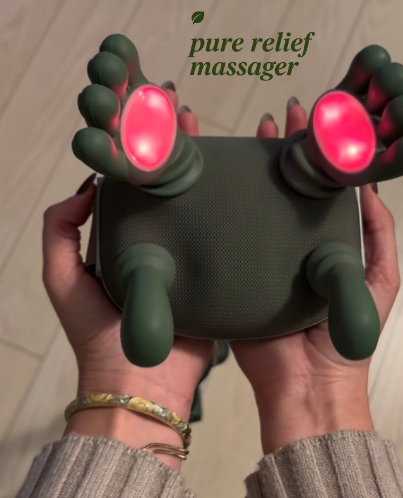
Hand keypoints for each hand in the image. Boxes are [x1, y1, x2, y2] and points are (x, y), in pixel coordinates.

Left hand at [42, 85, 213, 468]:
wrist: (143, 380)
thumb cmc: (98, 332)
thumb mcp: (61, 279)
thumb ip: (59, 233)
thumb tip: (86, 187)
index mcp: (126, 238)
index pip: (134, 185)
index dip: (139, 153)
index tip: (147, 119)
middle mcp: (158, 242)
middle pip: (169, 187)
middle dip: (175, 149)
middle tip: (184, 112)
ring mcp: (189, 257)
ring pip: (198, 207)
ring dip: (207, 173)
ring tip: (217, 137)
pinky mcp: (214, 273)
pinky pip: (221, 236)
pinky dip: (231, 211)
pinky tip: (242, 185)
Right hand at [229, 99, 400, 453]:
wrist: (305, 381)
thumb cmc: (344, 335)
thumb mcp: (376, 279)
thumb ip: (377, 236)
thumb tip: (372, 187)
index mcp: (322, 239)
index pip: (317, 185)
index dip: (315, 153)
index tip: (310, 121)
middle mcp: (290, 241)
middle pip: (283, 187)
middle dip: (281, 151)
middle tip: (275, 117)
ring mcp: (261, 254)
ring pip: (255, 203)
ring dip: (253, 170)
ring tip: (248, 136)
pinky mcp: (236, 271)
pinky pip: (229, 235)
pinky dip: (223, 207)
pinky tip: (216, 181)